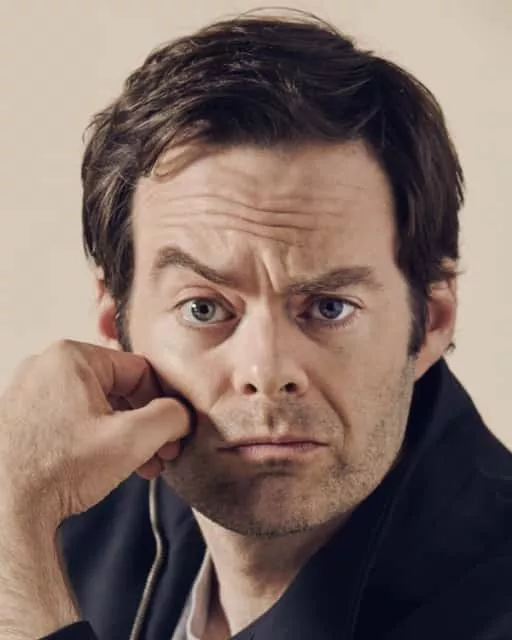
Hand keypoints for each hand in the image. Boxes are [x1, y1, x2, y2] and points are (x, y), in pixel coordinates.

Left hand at [0, 340, 190, 637]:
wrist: (6, 510)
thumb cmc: (60, 471)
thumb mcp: (132, 439)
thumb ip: (171, 416)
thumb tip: (183, 414)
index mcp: (71, 356)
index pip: (140, 371)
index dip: (163, 403)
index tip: (173, 433)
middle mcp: (46, 366)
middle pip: (118, 389)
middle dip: (144, 425)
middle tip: (160, 453)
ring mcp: (30, 390)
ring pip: (97, 405)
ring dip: (123, 435)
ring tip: (138, 465)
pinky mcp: (22, 415)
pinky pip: (72, 417)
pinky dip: (96, 437)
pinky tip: (109, 464)